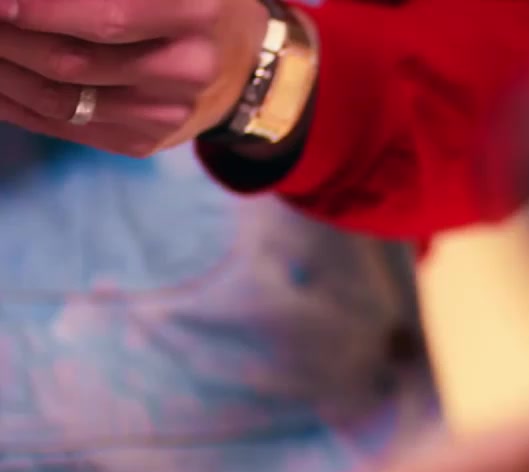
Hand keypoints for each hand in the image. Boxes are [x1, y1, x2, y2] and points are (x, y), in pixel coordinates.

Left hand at [0, 0, 269, 155]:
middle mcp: (189, 67)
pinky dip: (14, 103)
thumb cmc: (190, 2)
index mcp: (197, 10)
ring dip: (3, 72)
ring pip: (59, 99)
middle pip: (71, 61)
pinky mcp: (146, 140)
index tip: (0, 3)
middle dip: (8, 39)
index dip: (43, 11)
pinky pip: (64, 126)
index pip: (107, 16)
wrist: (243, 62)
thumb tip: (21, 3)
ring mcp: (169, 112)